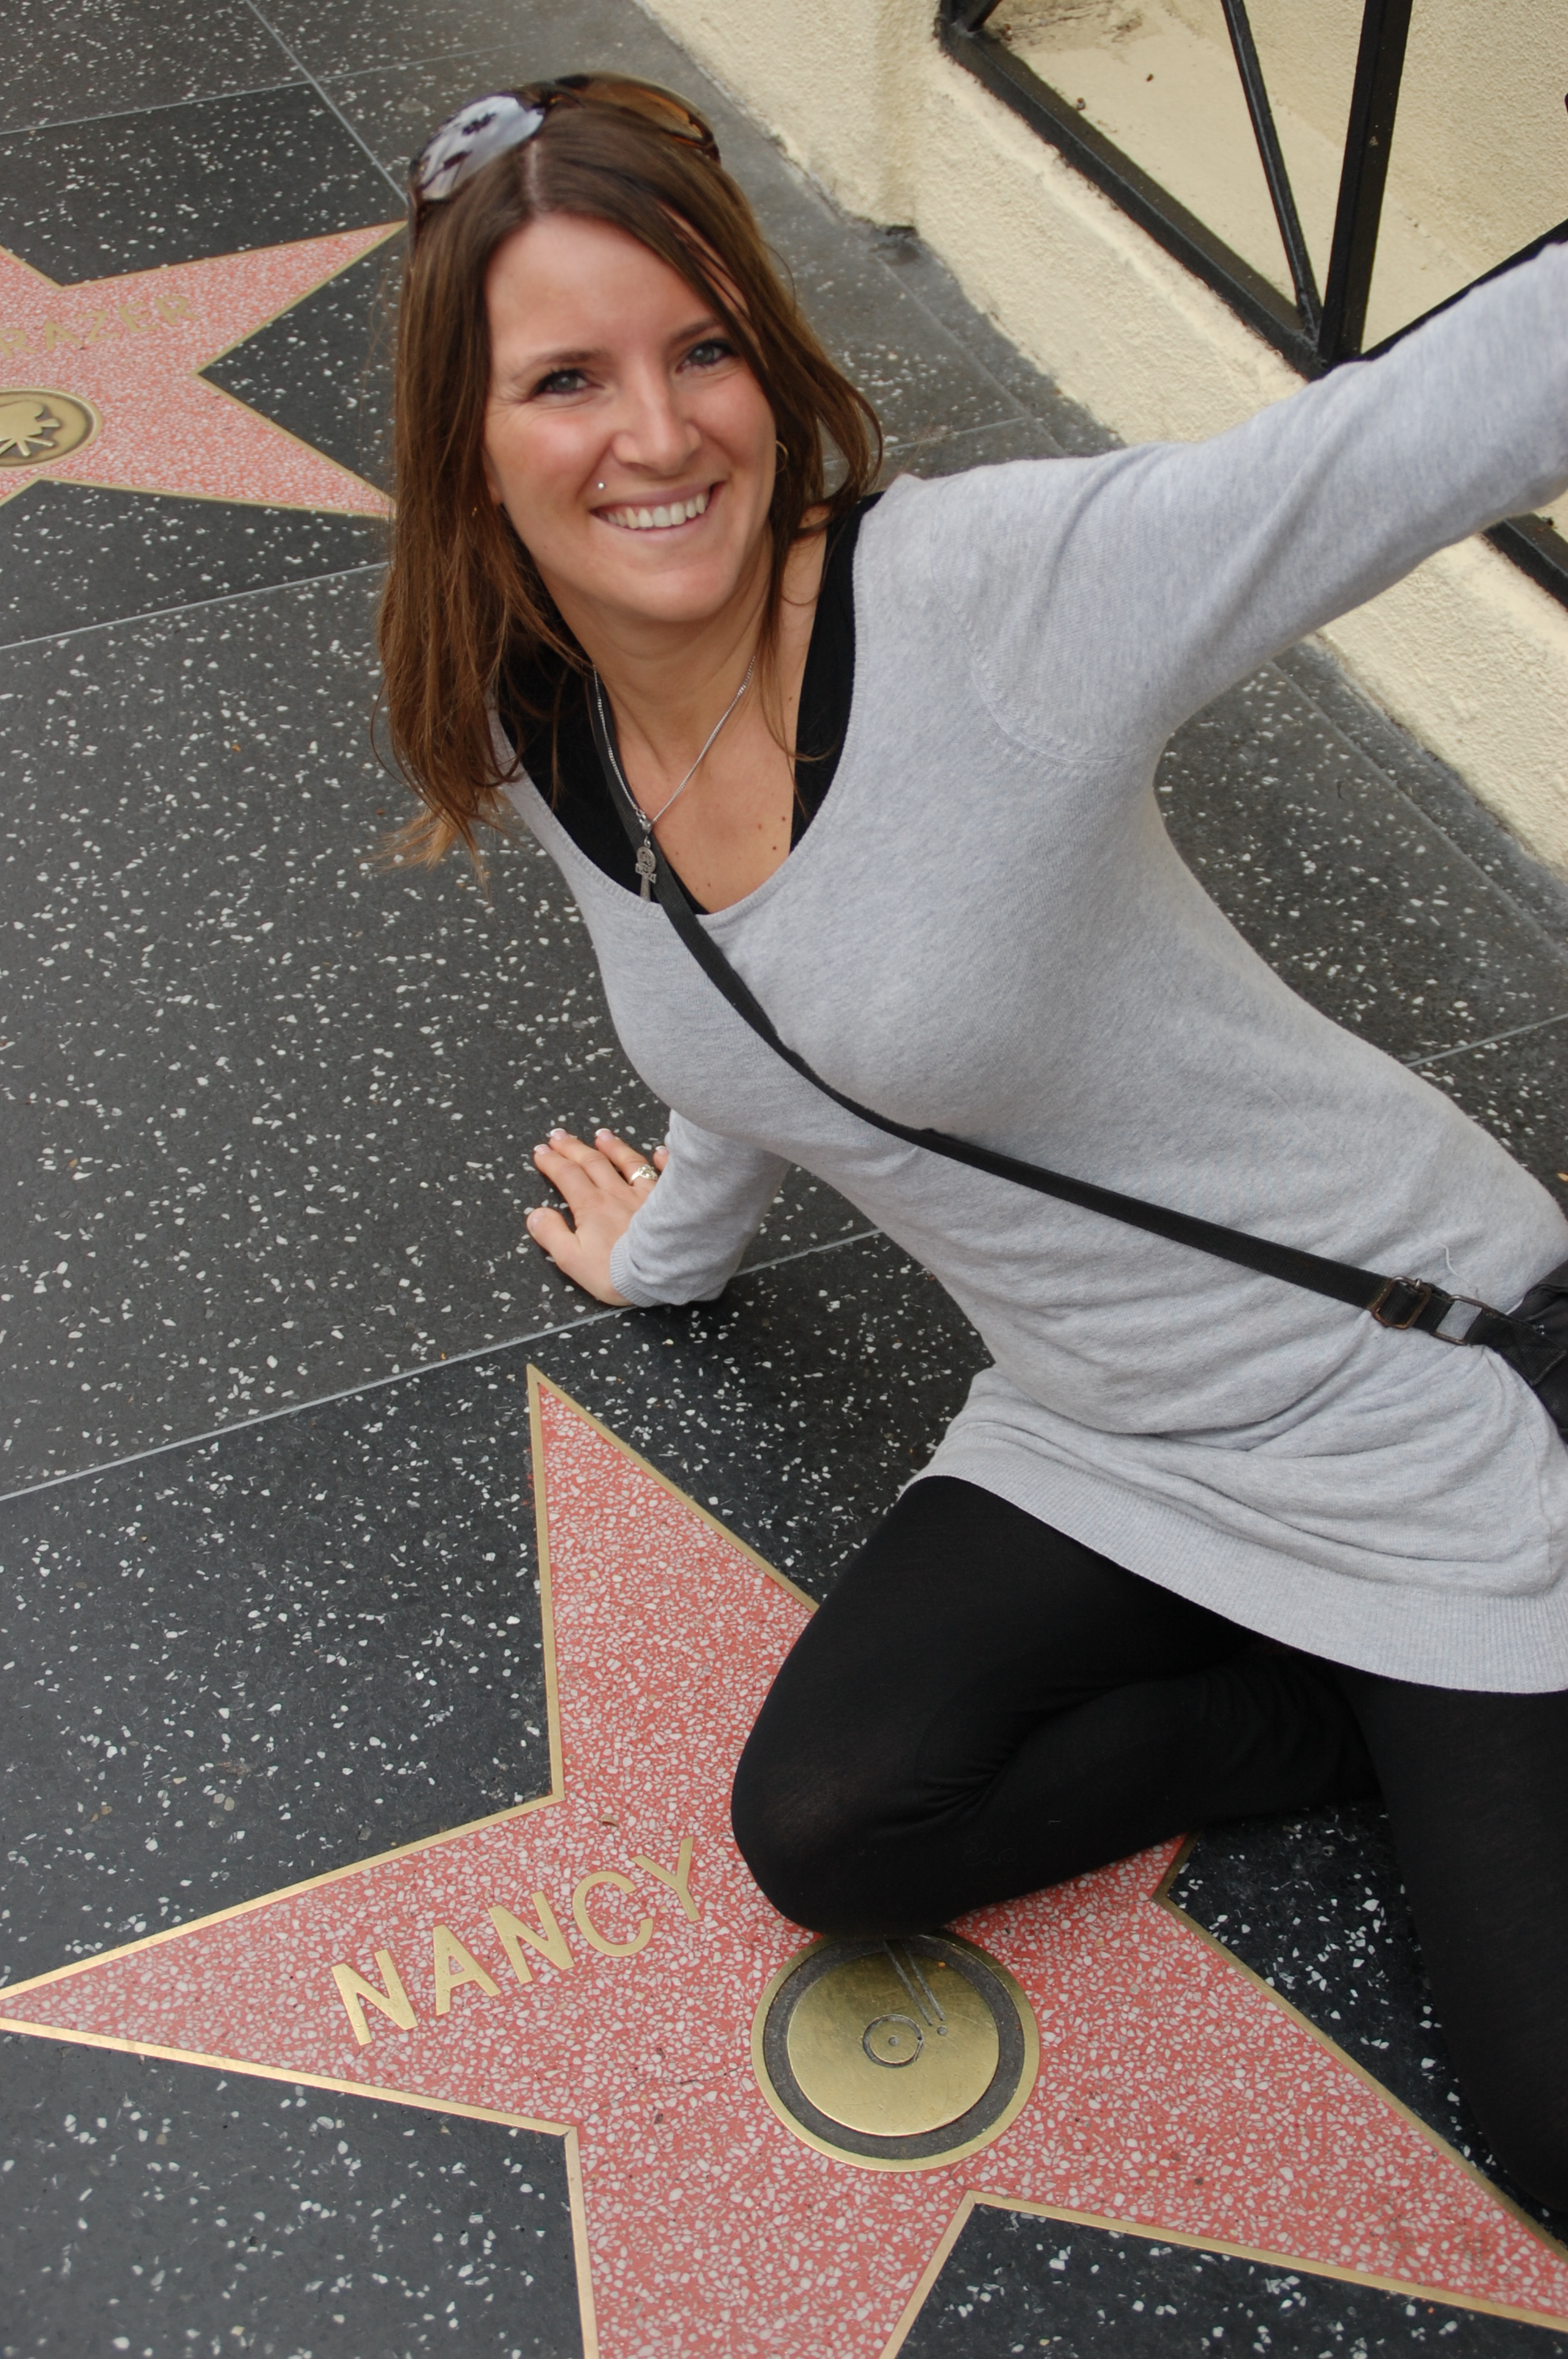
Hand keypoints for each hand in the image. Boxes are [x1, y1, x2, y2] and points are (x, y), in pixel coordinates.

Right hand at [525, 1127, 668, 1303]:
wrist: (659, 1273)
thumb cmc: (614, 1271)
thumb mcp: (571, 1258)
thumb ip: (551, 1234)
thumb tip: (535, 1214)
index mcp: (591, 1205)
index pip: (566, 1175)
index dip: (551, 1161)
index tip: (541, 1151)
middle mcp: (617, 1192)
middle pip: (592, 1162)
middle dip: (573, 1147)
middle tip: (559, 1135)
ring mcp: (645, 1194)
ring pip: (627, 1162)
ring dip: (613, 1147)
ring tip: (601, 1135)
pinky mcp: (668, 1200)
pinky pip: (665, 1173)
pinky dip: (662, 1160)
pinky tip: (659, 1151)